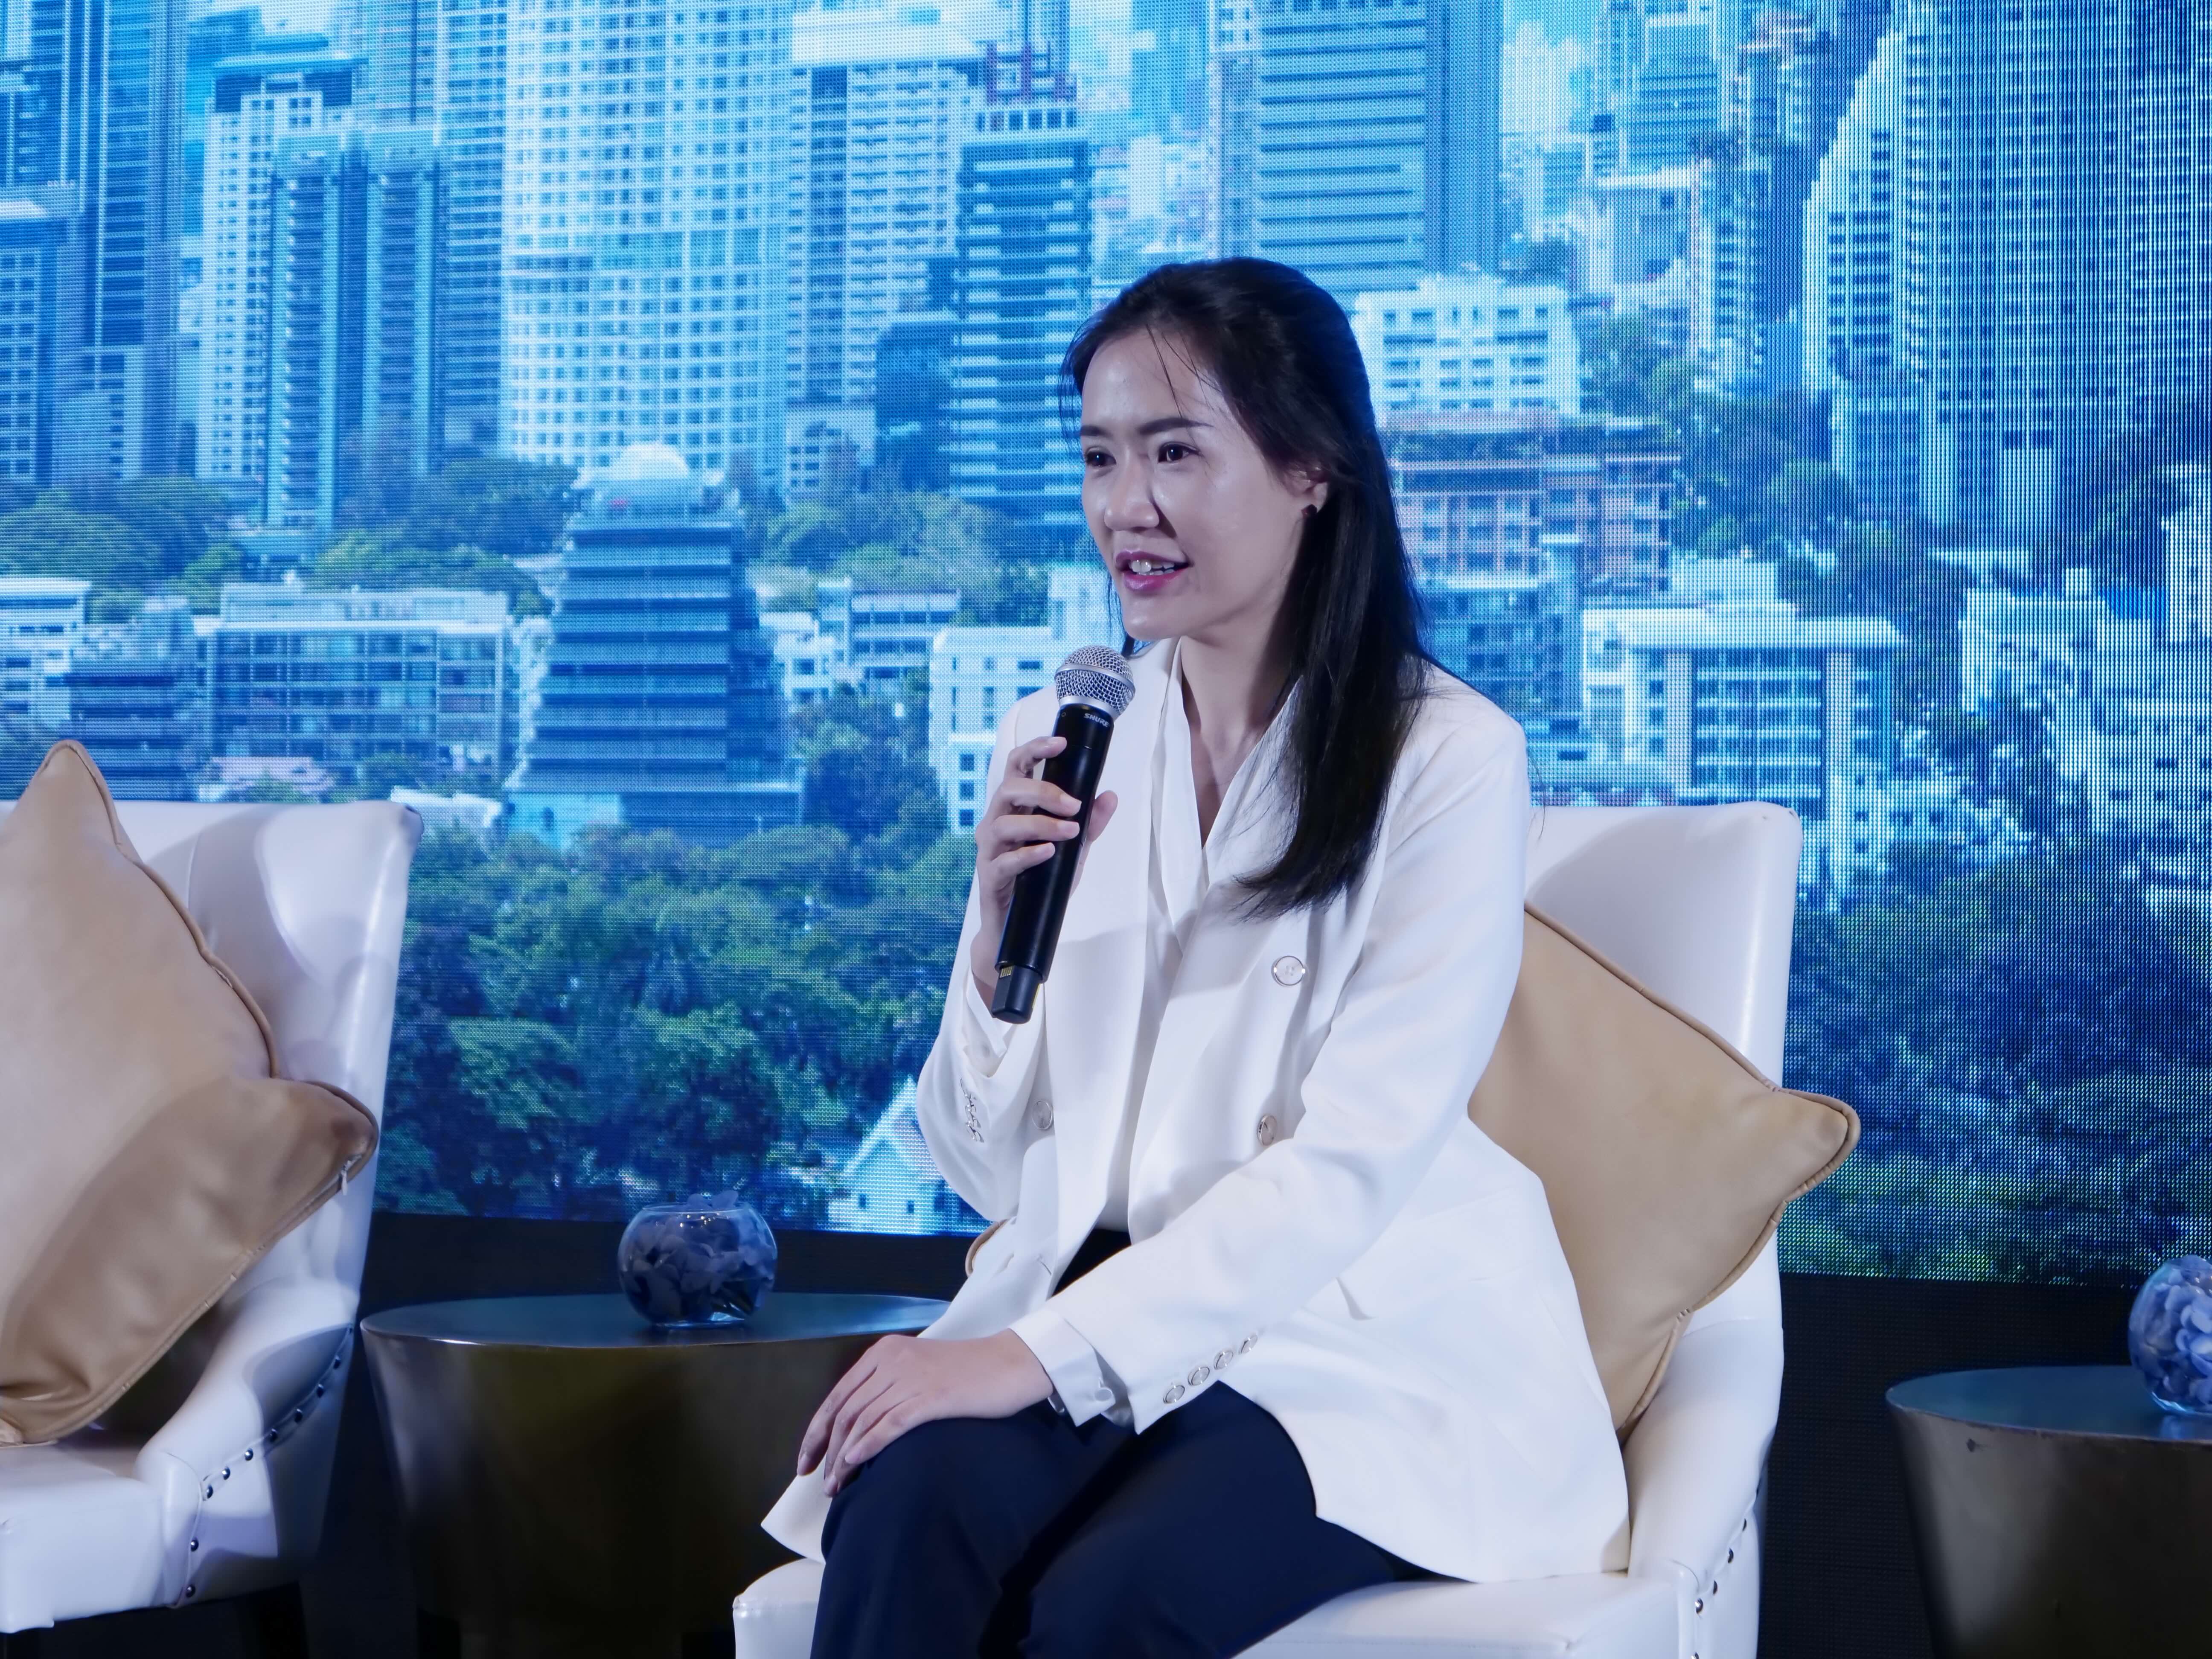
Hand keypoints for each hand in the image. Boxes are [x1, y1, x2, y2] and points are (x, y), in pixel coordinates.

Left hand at [796, 1332, 1052, 1494]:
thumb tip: (858, 1430)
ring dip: (843, 1457)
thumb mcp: (919, 1370)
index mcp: (885, 1352)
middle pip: (846, 1410)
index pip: (838, 1394)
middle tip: (818, 1481)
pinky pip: (889, 1423)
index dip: (817, 1430)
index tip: (806, 1460)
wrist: (1011, 1364)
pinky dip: (868, 1445)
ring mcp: (911, 1378)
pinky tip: (855, 1464)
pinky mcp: (931, 1397)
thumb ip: (889, 1388)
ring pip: (863, 1420)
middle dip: (825, 1449)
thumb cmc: (968, 1372)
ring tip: (836, 1486)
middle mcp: (892, 1360)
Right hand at [969, 733, 1118, 1004]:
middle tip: (1073, 805)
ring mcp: (989, 849)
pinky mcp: (989, 876)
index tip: (1060, 743)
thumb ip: (1090, 825)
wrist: (1019, 928)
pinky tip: (1049, 853)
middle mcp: (995, 822)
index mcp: (1013, 808)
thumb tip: (1110, 796)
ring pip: (1005, 823)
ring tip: (1069, 832)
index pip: (1016, 768)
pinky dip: (1028, 854)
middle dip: (1043, 791)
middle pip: (1009, 789)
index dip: (1034, 750)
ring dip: (1041, 824)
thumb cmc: (1042, 882)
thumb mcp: (1073, 851)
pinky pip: (1004, 860)